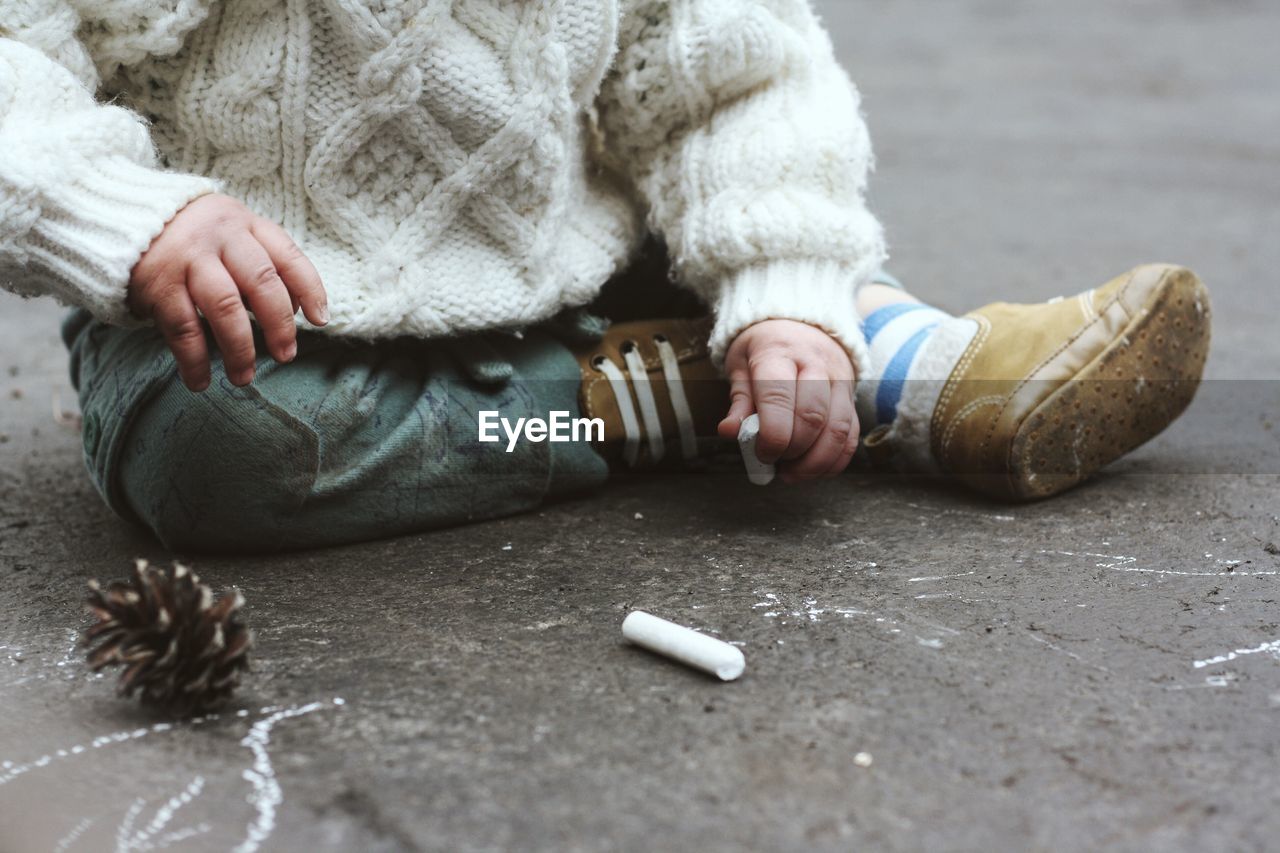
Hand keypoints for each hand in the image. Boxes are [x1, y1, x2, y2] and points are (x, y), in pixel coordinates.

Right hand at [127, 194, 327, 391]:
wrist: (119, 214)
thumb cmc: (192, 235)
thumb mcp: (231, 233)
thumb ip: (262, 263)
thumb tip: (296, 311)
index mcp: (245, 224)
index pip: (288, 256)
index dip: (309, 289)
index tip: (320, 320)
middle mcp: (220, 237)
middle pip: (261, 284)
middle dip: (279, 326)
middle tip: (286, 356)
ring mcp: (187, 259)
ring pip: (225, 309)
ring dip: (240, 349)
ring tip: (245, 377)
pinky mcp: (157, 284)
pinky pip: (183, 328)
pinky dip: (194, 360)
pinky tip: (200, 381)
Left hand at [717, 320, 858, 481]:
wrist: (803, 325)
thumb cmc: (766, 349)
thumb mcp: (742, 364)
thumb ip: (739, 400)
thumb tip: (729, 432)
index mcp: (780, 352)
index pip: (779, 396)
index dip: (771, 433)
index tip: (760, 453)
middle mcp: (817, 364)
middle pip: (813, 416)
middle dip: (792, 449)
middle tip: (774, 462)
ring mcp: (840, 381)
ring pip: (838, 430)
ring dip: (815, 462)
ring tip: (792, 473)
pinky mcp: (852, 398)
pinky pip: (852, 435)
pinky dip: (834, 460)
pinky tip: (813, 470)